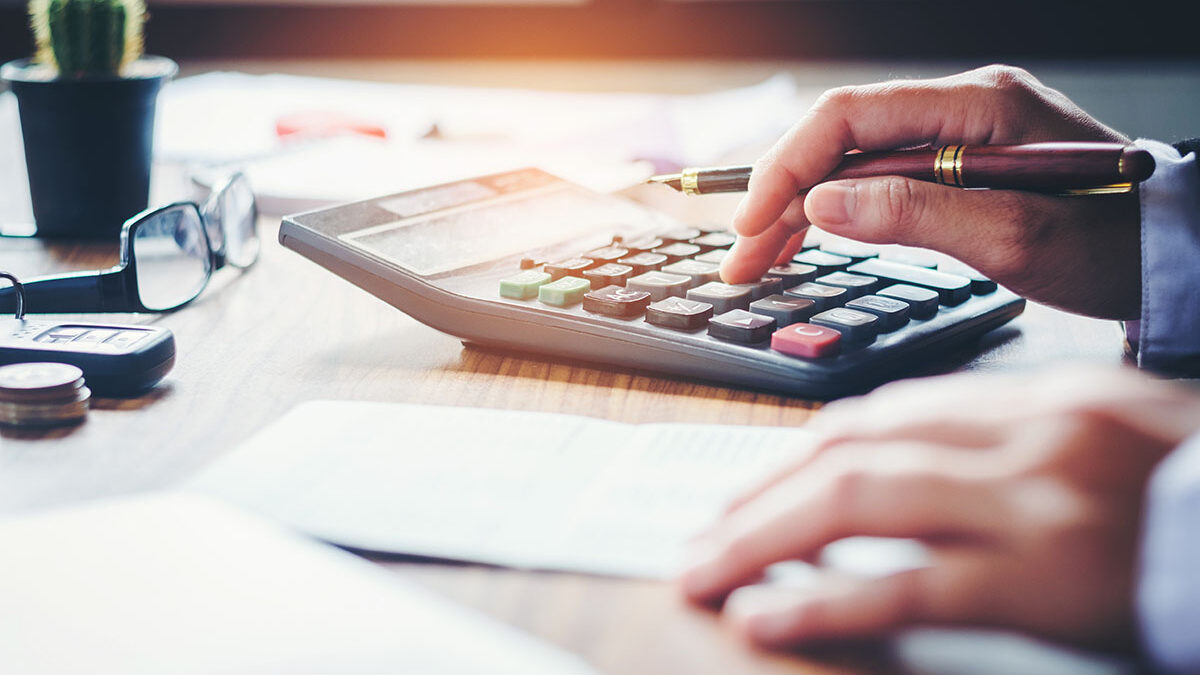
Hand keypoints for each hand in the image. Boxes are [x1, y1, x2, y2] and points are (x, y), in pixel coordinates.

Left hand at [678, 367, 1199, 649]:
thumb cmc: (1191, 500)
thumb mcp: (1106, 440)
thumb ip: (1008, 441)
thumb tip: (900, 465)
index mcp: (1040, 398)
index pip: (886, 415)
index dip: (801, 454)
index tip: (752, 487)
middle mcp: (1028, 435)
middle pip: (853, 449)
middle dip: (761, 494)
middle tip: (704, 533)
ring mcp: (1036, 503)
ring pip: (858, 502)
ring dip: (762, 538)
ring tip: (706, 571)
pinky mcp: (1045, 580)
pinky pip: (907, 587)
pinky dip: (822, 603)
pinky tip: (767, 620)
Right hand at [721, 65, 1141, 319]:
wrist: (1168, 252)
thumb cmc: (1110, 244)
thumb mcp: (1013, 237)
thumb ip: (914, 214)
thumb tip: (821, 206)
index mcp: (977, 105)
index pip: (849, 117)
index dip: (787, 168)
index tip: (752, 223)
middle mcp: (961, 107)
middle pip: (840, 140)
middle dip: (780, 197)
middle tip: (740, 259)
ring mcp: (958, 134)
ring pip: (851, 163)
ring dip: (798, 211)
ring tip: (758, 260)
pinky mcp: (957, 166)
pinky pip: (878, 181)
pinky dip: (836, 214)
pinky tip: (805, 240)